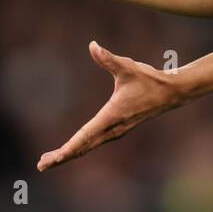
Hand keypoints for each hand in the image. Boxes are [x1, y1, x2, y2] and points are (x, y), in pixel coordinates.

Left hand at [37, 42, 185, 170]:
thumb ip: (108, 58)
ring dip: (69, 154)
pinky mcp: (118, 129)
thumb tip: (92, 45)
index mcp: (111, 116)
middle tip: (40, 165)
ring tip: (49, 160)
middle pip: (83, 147)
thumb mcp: (127, 67)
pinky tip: (73, 149)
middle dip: (62, 157)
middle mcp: (113, 128)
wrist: (172, 92)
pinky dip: (80, 148)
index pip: (84, 137)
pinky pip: (94, 142)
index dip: (66, 149)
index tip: (52, 159)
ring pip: (88, 146)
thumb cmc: (149, 79)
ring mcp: (116, 131)